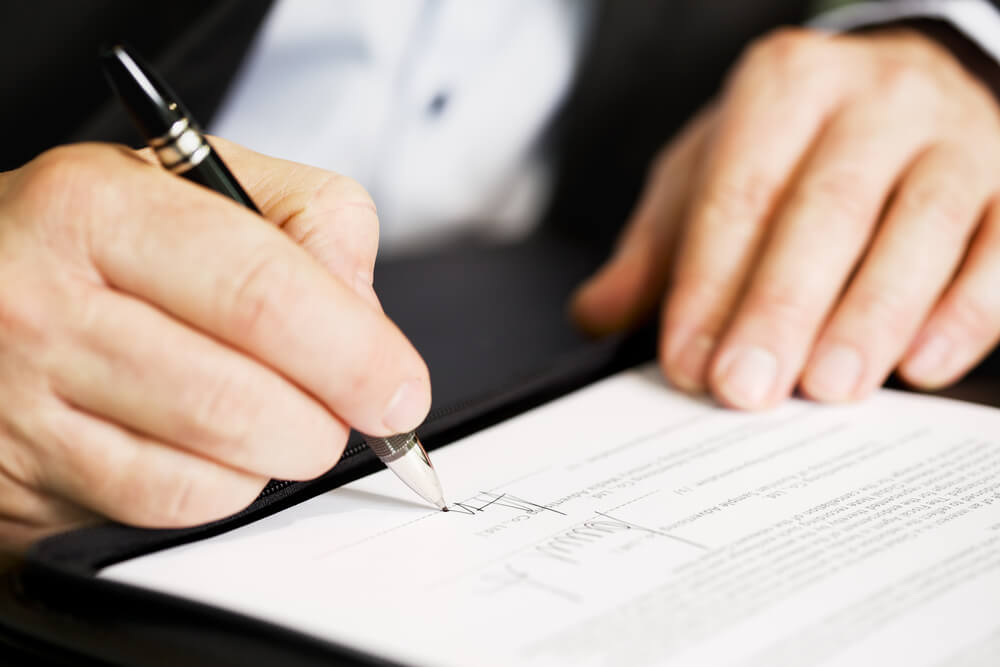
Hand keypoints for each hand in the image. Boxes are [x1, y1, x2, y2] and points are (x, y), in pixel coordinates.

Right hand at [0, 139, 429, 552]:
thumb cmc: (102, 234)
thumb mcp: (201, 179)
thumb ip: (309, 221)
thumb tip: (368, 323)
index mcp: (98, 208)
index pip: (262, 296)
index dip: (355, 354)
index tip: (399, 389)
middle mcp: (42, 306)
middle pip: (238, 402)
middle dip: (329, 420)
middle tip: (353, 407)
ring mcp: (22, 406)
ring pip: (208, 474)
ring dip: (278, 456)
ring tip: (277, 412)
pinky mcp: (25, 484)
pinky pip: (166, 511)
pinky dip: (224, 488)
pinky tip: (215, 445)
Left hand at [573, 27, 999, 408]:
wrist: (907, 86)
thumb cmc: (797, 145)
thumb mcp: (711, 172)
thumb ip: (658, 247)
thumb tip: (596, 314)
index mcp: (785, 87)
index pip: (739, 194)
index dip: (709, 285)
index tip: (688, 363)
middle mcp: (875, 97)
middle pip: (825, 210)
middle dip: (781, 308)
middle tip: (746, 388)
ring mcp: (956, 134)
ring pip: (918, 229)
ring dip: (869, 318)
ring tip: (827, 388)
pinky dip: (965, 312)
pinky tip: (923, 366)